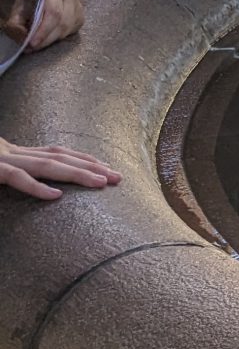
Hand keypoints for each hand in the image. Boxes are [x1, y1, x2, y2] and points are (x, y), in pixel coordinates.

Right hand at [0, 138, 119, 200]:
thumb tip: (41, 185)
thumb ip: (16, 173)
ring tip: (101, 182)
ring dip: (76, 172)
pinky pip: (15, 177)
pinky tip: (56, 195)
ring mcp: (2, 160)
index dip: (82, 159)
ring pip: (45, 165)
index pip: (56, 153)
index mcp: (16, 153)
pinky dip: (37, 186)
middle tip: (117, 177)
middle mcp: (13, 153)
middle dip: (90, 166)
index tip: (106, 168)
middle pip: (59, 157)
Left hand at [4, 0, 81, 50]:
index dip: (44, 30)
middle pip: (62, 22)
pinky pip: (72, 32)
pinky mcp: (81, 18)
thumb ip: (15, 27)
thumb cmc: (28, 6)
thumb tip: (25, 41)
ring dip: (52, 40)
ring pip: (68, 29)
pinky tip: (49, 37)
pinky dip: (59, 38)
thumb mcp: (15, 14)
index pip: (53, 13)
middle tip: (33, 48)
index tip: (32, 44)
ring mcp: (78, 7)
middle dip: (47, 38)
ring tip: (39, 43)